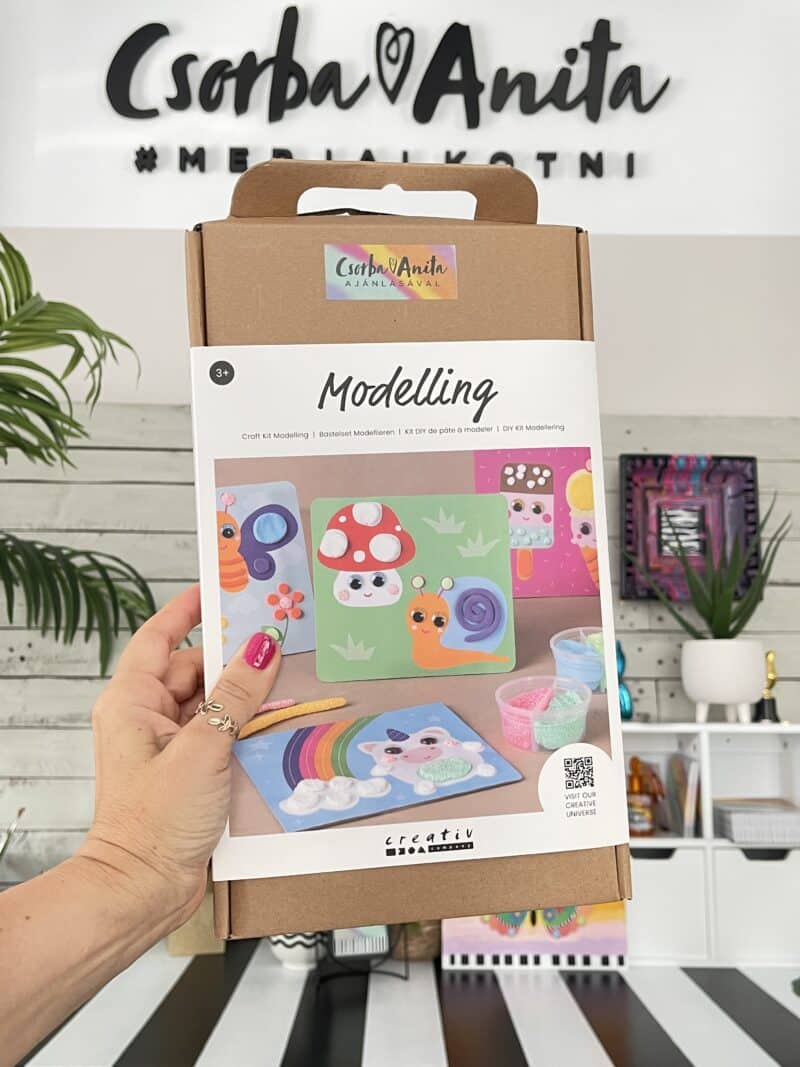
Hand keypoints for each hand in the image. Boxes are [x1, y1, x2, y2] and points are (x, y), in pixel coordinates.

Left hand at [79, 586, 280, 924]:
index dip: (189, 609)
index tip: (223, 587)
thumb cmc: (155, 822)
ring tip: (288, 684)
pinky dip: (247, 730)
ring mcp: (168, 747)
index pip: (159, 636)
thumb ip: (236, 695)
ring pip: (214, 704)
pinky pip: (221, 735)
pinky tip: (278, 727)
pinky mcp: (188, 773)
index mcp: (133, 701)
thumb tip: (262, 646)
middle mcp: (147, 718)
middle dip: (236, 661)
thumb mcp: (203, 749)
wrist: (141, 892)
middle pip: (196, 670)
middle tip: (280, 642)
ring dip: (247, 699)